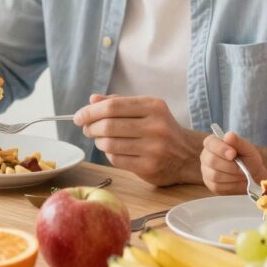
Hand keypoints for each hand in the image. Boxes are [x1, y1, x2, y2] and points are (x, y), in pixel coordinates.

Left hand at [74, 94, 196, 185]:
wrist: (187, 155)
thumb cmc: (161, 129)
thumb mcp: (146, 110)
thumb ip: (119, 103)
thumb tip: (92, 100)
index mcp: (153, 106)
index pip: (113, 106)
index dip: (90, 111)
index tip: (78, 116)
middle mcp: (155, 126)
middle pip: (108, 126)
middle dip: (91, 127)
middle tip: (87, 129)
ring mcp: (153, 148)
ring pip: (109, 144)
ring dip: (98, 142)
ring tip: (100, 139)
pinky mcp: (149, 166)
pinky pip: (116, 159)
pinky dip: (109, 154)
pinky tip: (114, 151)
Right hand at [200, 130, 266, 195]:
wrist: (252, 177)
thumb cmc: (249, 160)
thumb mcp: (248, 149)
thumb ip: (238, 142)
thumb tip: (228, 135)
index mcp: (213, 143)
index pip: (210, 143)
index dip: (221, 149)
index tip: (233, 154)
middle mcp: (206, 156)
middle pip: (212, 160)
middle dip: (231, 166)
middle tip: (242, 168)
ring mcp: (206, 171)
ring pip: (215, 175)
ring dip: (233, 176)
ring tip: (242, 174)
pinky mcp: (210, 184)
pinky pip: (217, 186)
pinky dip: (231, 185)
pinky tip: (237, 181)